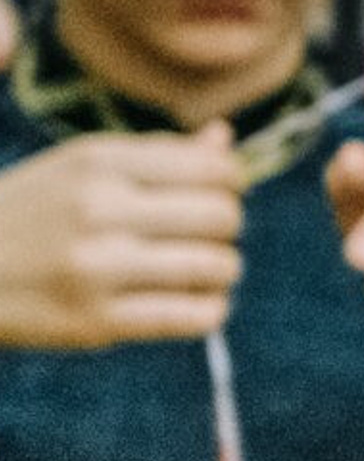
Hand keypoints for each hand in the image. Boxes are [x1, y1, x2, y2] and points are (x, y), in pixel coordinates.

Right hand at [0, 122, 244, 346]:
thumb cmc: (35, 213)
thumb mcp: (81, 167)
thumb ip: (158, 154)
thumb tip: (225, 139)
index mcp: (98, 162)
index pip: (211, 168)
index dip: (231, 183)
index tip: (215, 194)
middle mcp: (98, 209)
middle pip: (221, 217)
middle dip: (226, 227)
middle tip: (204, 236)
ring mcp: (97, 267)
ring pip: (217, 267)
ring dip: (222, 271)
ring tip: (201, 270)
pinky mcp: (97, 321)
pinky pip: (195, 317)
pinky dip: (209, 309)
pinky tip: (193, 301)